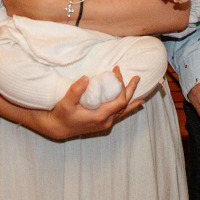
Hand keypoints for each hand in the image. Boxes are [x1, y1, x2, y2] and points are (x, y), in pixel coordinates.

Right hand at [28, 69, 144, 141]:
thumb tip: (86, 78)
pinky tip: (133, 105)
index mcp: (100, 116)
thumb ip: (75, 91)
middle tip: (136, 77)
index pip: (120, 100)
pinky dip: (128, 109)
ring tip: (140, 93)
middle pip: (125, 105)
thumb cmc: (62, 115)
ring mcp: (106, 124)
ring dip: (131, 100)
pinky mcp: (103, 124)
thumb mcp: (66, 102)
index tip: (116, 71)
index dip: (121, 85)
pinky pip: (120, 115)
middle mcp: (106, 121)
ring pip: (124, 111)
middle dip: (131, 90)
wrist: (58, 128)